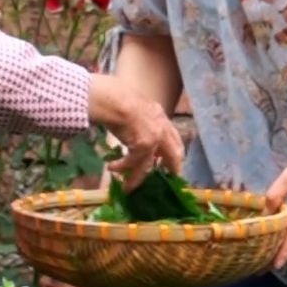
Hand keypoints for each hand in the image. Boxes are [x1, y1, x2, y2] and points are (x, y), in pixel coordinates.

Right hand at [86, 74, 182, 190]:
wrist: (114, 100)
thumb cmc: (119, 99)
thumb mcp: (137, 108)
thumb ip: (142, 121)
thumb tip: (134, 133)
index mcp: (161, 117)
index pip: (174, 137)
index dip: (174, 151)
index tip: (172, 161)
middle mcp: (162, 128)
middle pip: (175, 154)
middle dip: (173, 168)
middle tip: (170, 178)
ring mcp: (154, 138)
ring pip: (148, 165)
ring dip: (137, 178)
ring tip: (128, 187)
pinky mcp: (143, 146)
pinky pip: (132, 163)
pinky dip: (121, 167)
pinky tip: (111, 168)